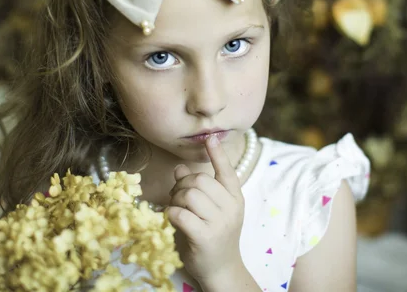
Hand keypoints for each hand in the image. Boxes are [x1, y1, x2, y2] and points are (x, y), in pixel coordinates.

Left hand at [167, 136, 244, 284]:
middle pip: (200, 181)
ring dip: (175, 199)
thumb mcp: (212, 210)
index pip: (227, 171)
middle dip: (182, 185)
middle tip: (177, 197)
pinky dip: (171, 214)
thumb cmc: (215, 236)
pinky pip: (181, 214)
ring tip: (176, 209)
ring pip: (189, 195)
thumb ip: (198, 189)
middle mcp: (231, 208)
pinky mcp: (205, 236)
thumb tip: (180, 168)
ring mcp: (220, 222)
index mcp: (235, 198)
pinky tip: (172, 220)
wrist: (222, 269)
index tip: (210, 138)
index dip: (217, 154)